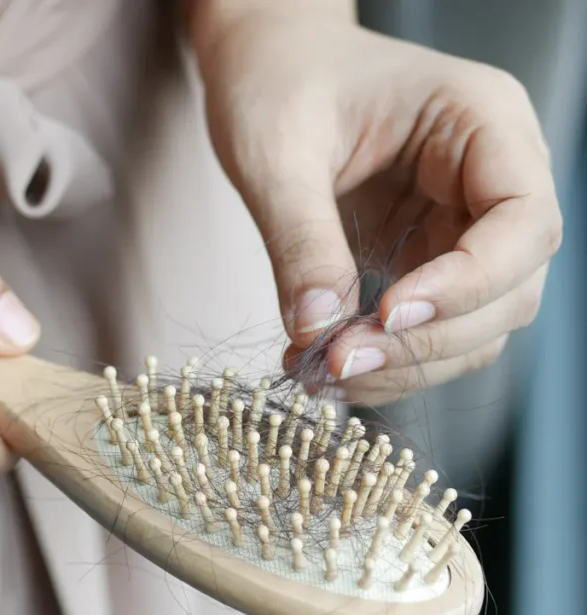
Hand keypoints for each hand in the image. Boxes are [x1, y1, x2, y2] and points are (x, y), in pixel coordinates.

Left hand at [192, 6, 561, 404]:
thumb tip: (316, 330)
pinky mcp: (424, 258)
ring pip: (474, 325)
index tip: (386, 315)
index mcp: (480, 121)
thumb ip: (300, 239)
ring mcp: (461, 224)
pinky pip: (426, 328)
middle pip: (510, 289)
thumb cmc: (277, 79)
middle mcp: (489, 177)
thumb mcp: (277, 153)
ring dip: (403, 364)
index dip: (468, 283)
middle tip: (336, 363)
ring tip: (316, 373)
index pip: (522, 221)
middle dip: (426, 341)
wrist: (266, 66)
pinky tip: (318, 364)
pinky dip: (382, 358)